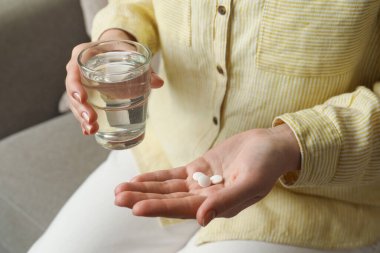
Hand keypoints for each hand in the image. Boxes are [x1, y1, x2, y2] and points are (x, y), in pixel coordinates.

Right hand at [65, 29, 163, 134]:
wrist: (114, 49)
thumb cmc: (120, 48)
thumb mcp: (129, 51)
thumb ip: (143, 66)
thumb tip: (159, 82)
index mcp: (83, 54)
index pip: (73, 71)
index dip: (75, 86)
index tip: (83, 98)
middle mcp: (77, 70)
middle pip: (73, 91)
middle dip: (81, 108)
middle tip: (92, 119)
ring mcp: (80, 84)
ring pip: (75, 104)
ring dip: (82, 118)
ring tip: (91, 130)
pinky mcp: (85, 95)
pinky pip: (81, 109)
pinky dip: (84, 121)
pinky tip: (89, 131)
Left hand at [114, 124, 300, 225]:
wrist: (272, 145)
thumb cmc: (267, 164)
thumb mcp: (251, 182)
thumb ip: (227, 200)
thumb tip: (203, 219)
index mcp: (218, 205)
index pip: (183, 209)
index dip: (159, 207)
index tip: (136, 207)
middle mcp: (206, 198)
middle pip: (169, 199)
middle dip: (143, 199)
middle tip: (117, 197)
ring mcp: (201, 182)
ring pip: (167, 188)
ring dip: (144, 189)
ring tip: (120, 190)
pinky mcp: (200, 167)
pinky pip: (174, 174)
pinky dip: (156, 178)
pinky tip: (139, 179)